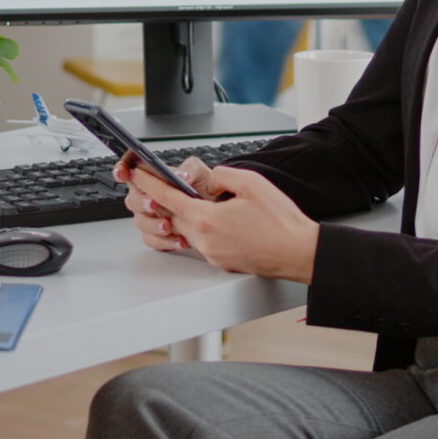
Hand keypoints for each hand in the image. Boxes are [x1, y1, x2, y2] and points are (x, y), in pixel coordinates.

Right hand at [115, 156, 219, 250]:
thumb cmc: (203, 188)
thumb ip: (190, 169)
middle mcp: (146, 197)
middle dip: (141, 202)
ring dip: (153, 225)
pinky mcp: (156, 235)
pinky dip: (165, 242)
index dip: (121, 171)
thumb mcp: (199, 172)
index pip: (129, 172)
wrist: (215, 212)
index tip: (123, 173)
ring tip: (168, 226)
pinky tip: (179, 240)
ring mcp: (149, 217)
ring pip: (141, 222)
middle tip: (154, 204)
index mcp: (151, 178)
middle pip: (132, 200)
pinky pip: (153, 241)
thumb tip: (181, 175)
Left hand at [125, 161, 320, 283]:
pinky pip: (202, 242)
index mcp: (207, 219)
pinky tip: (215, 220)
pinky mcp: (222, 262)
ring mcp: (213, 254)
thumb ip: (220, 176)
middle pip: (172, 217)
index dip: (149, 184)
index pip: (167, 198)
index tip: (138, 175)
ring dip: (183, 216)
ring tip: (192, 201)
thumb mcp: (250, 183)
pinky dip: (200, 229)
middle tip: (158, 185)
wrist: (300, 252)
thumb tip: (208, 183)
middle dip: (163, 200)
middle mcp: (205, 240)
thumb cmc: (281, 221)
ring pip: (186, 231)